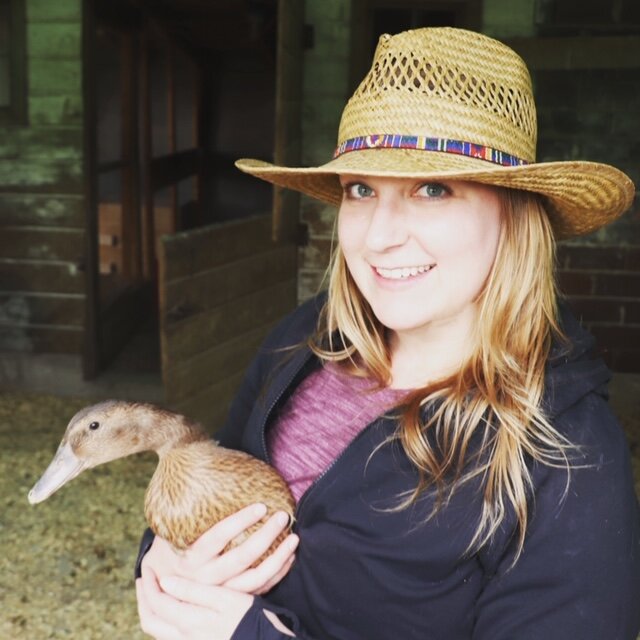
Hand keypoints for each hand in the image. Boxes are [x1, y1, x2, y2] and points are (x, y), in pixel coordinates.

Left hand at [136, 563, 253, 639]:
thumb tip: (165, 582)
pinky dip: (164, 620)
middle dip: (143, 599)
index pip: (156, 602)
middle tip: (143, 580)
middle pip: (151, 621)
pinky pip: (170, 635)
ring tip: (155, 591)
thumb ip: (193, 592)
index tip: (147, 567)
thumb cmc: (248, 618)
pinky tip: (174, 607)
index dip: (148, 584)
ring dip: (152, 609)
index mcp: (188, 622)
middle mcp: (183, 637)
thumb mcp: (224, 600)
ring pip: (158, 630)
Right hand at [140, 503, 298, 594]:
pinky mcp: (233, 598)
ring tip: (294, 538)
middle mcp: (203, 578)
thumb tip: (204, 448)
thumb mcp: (173, 522)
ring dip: (277, 559)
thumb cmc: (178, 539)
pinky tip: (290, 556)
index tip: (260, 506)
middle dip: (265, 538)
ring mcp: (220, 591)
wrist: (166, 580)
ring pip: (253, 580)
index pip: (216, 538)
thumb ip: (189, 494)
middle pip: (239, 560)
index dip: (239, 522)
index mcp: (189, 555)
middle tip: (282, 517)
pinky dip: (278, 574)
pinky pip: (260, 590)